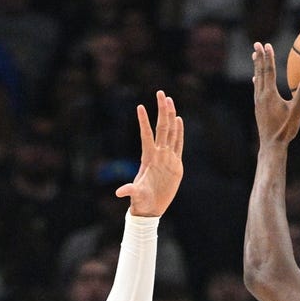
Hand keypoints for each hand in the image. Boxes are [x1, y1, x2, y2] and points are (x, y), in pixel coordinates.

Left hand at [116, 90, 184, 217]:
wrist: (151, 208)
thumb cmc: (142, 201)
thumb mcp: (136, 195)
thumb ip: (130, 191)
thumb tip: (120, 193)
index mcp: (148, 158)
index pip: (146, 135)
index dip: (143, 122)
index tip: (140, 106)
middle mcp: (158, 154)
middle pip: (161, 128)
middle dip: (161, 110)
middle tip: (161, 92)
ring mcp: (167, 158)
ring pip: (171, 132)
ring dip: (171, 116)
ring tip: (170, 100)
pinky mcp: (176, 164)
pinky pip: (179, 144)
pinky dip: (180, 132)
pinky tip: (179, 120)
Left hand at [252, 42, 299, 148]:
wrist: (271, 146)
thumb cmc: (285, 130)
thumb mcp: (296, 112)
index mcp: (270, 95)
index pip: (269, 71)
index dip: (268, 57)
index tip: (266, 44)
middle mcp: (261, 96)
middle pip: (260, 72)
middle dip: (258, 57)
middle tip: (256, 44)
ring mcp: (258, 103)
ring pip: (257, 80)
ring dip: (256, 67)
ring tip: (254, 56)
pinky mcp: (258, 109)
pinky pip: (257, 90)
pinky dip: (257, 80)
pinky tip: (256, 80)